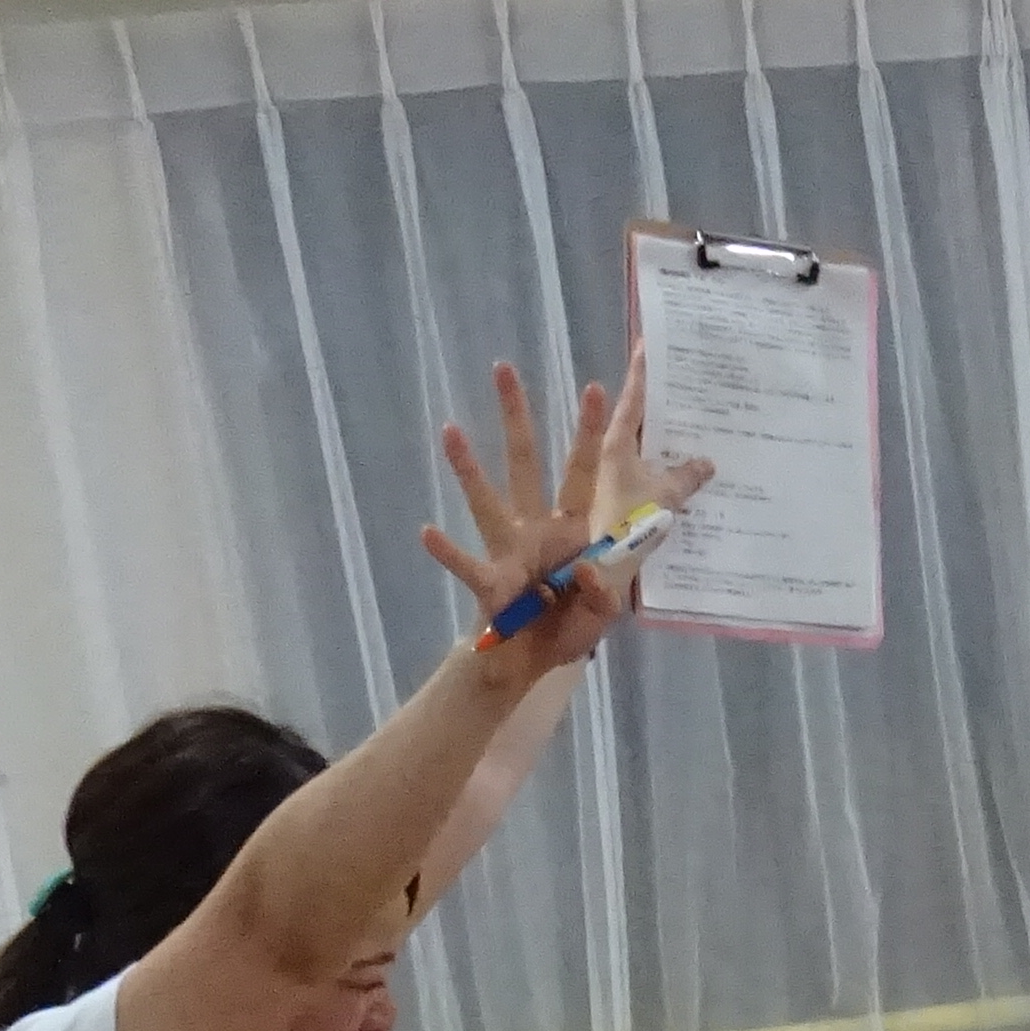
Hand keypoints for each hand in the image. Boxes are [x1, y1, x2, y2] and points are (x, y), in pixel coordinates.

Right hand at [424, 361, 706, 673]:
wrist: (531, 662)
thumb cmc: (568, 628)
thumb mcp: (602, 612)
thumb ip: (603, 591)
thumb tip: (584, 570)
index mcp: (572, 529)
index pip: (583, 472)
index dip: (588, 433)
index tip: (593, 388)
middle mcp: (536, 527)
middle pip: (525, 463)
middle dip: (517, 417)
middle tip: (503, 368)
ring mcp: (508, 550)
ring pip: (486, 501)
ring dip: (469, 468)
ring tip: (450, 430)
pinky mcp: (489, 583)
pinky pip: (467, 564)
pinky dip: (448, 552)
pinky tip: (426, 532)